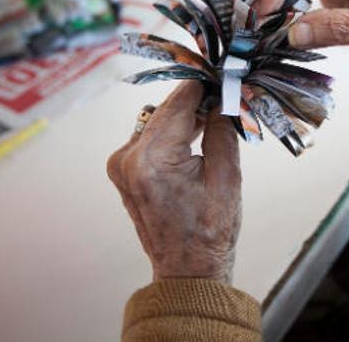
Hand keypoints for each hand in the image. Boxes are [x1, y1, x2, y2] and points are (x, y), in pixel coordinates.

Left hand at [107, 82, 240, 282]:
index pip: (180, 102)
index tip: (225, 77)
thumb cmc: (209, 234)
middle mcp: (127, 158)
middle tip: (226, 97)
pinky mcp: (122, 169)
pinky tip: (196, 135)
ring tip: (216, 119)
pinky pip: (150, 136)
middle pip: (166, 109)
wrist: (187, 271)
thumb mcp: (227, 177)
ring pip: (158, 120)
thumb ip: (222, 129)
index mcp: (152, 160)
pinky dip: (173, 132)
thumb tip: (223, 96)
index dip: (205, 86)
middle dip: (197, 101)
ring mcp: (120, 164)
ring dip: (185, 117)